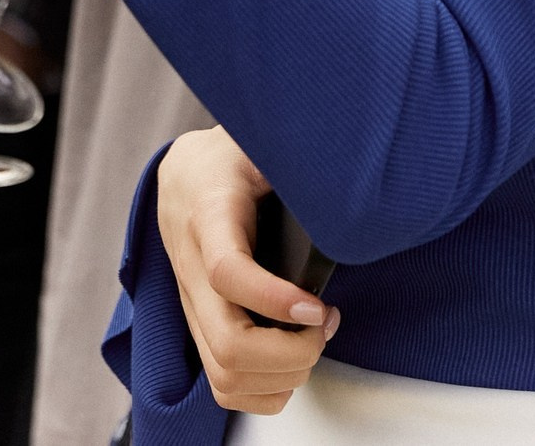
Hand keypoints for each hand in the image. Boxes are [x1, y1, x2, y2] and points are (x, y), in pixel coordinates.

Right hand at [157, 126, 335, 413]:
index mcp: (207, 216)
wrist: (185, 174)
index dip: (274, 299)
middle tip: (325, 323)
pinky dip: (265, 391)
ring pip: (225, 374)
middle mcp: (192, 268)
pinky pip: (223, 385)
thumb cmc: (232, 159)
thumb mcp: (261, 144)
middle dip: (292, 352)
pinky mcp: (199, 326)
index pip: (228, 272)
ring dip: (283, 374)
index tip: (319, 305)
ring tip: (313, 339)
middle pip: (228, 343)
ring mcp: (192, 304)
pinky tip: (293, 361)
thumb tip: (349, 182)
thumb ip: (296, 161)